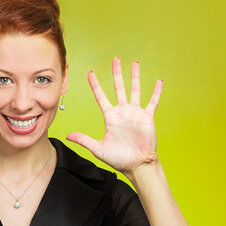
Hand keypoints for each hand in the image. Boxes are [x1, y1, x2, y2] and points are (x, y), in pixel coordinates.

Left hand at [66, 57, 161, 174]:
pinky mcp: (147, 118)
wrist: (136, 165)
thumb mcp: (98, 148)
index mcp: (110, 117)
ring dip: (135, 77)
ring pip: (135, 90)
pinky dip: (156, 92)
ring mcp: (136, 114)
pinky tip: (158, 82)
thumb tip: (68, 136)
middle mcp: (123, 112)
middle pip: (119, 88)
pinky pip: (152, 102)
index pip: (101, 97)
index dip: (96, 85)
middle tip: (115, 60)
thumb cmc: (118, 159)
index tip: (91, 74)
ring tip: (135, 64)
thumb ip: (84, 140)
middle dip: (117, 74)